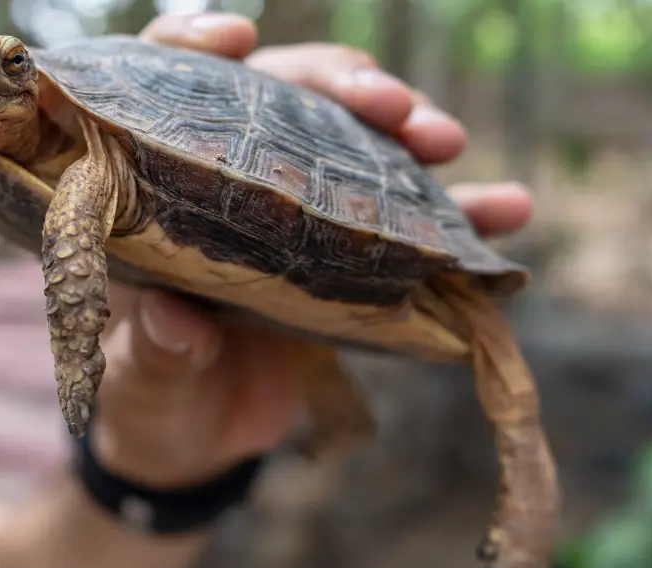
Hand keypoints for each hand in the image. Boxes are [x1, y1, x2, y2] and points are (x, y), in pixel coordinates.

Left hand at [90, 12, 533, 488]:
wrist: (200, 443)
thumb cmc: (152, 402)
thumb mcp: (145, 382)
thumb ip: (156, 355)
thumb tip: (177, 324)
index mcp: (160, 199)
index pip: (165, 98)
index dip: (194, 52)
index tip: (240, 39)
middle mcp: (230, 191)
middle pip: (281, 103)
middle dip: (337, 88)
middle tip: (390, 104)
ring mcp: (294, 219)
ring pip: (354, 149)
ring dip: (407, 135)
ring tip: (449, 139)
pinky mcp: (345, 259)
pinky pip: (408, 224)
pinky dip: (458, 214)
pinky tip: (506, 210)